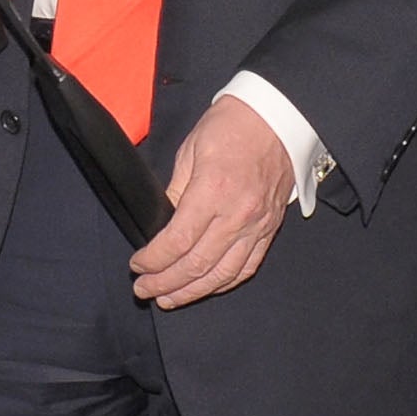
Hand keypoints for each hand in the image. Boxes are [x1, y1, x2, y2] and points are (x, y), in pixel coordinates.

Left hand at [133, 94, 295, 307]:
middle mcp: (237, 214)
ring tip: (169, 299)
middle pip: (197, 265)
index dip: (152, 261)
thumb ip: (175, 190)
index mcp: (212, 191)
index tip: (137, 265)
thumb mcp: (191, 150)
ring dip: (192, 292)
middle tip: (143, 290)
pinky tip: (207, 287)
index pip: (177, 242)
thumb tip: (163, 223)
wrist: (280, 117)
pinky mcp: (271, 227)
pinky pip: (248, 266)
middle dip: (164, 283)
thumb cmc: (232, 126)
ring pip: (222, 274)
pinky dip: (225, 282)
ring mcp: (258, 224)